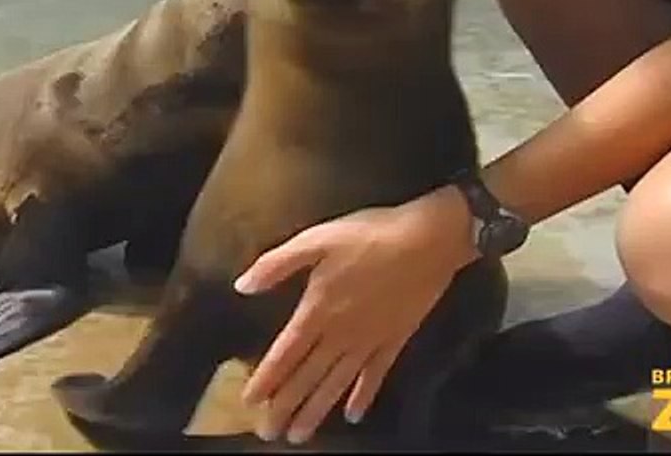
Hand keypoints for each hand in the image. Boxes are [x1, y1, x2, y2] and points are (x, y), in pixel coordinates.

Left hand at [232, 186, 478, 444]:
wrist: (428, 240)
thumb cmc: (369, 234)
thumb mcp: (316, 239)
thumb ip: (277, 264)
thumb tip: (241, 286)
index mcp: (318, 309)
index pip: (285, 353)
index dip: (266, 378)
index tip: (249, 402)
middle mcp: (341, 333)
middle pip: (308, 377)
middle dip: (285, 406)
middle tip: (269, 433)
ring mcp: (370, 340)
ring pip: (337, 384)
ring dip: (316, 410)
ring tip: (299, 435)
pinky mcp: (395, 340)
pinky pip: (375, 376)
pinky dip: (363, 397)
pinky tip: (353, 416)